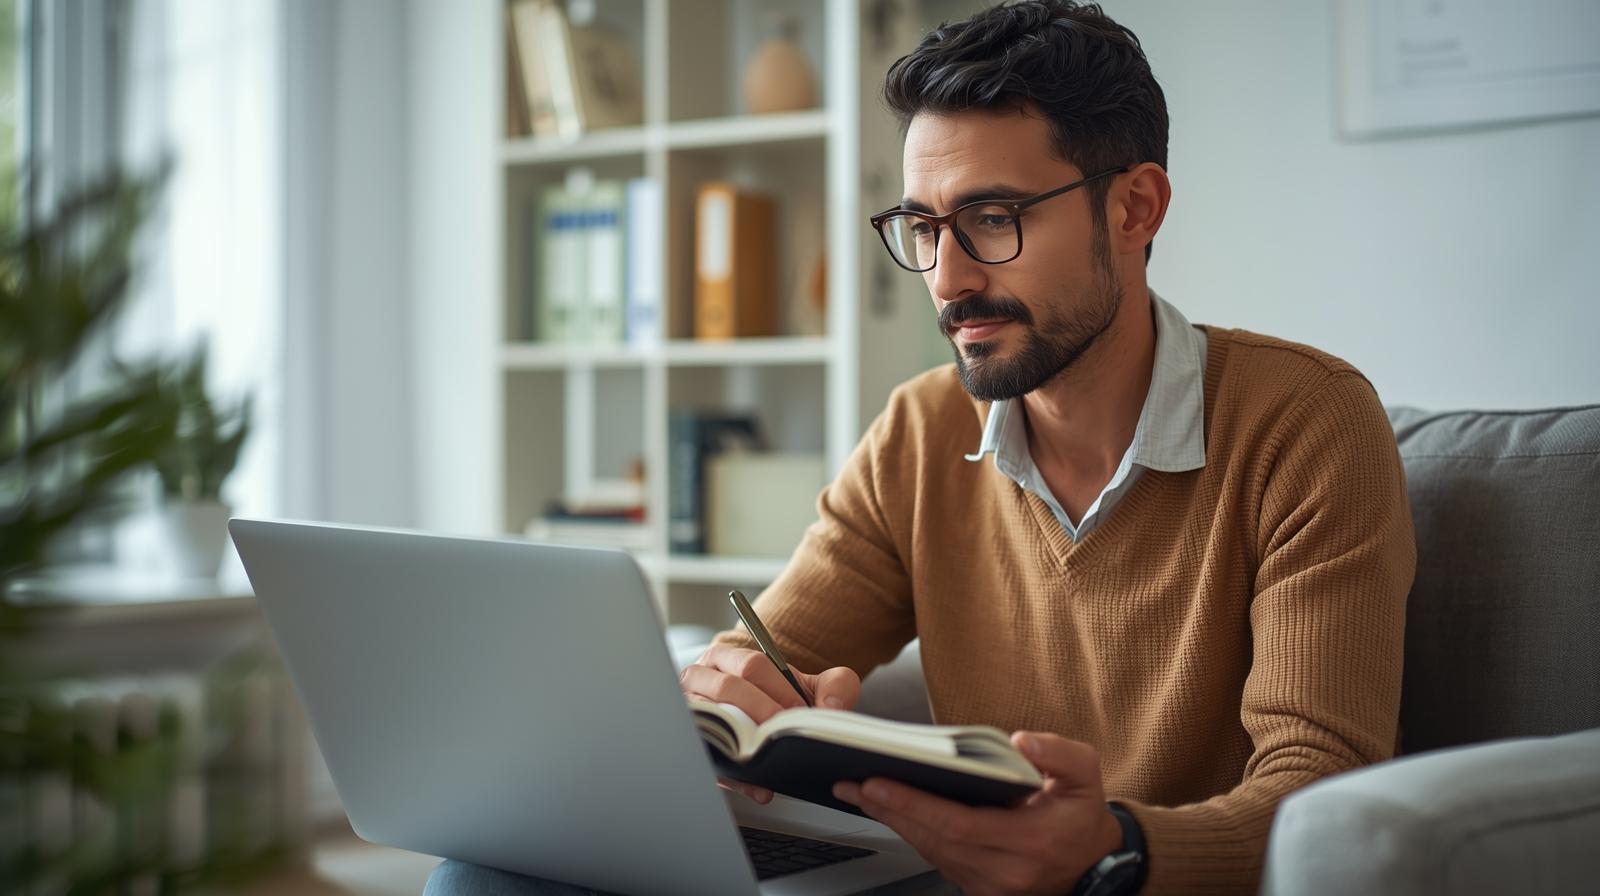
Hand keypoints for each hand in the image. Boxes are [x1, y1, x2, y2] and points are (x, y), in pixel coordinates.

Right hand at [680, 644, 860, 803]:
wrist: (750, 722)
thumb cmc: (772, 700)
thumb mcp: (804, 686)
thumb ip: (833, 686)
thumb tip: (832, 707)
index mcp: (725, 658)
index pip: (751, 666)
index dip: (779, 690)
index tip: (799, 710)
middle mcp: (700, 678)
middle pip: (729, 689)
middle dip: (762, 712)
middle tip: (784, 732)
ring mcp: (690, 711)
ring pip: (714, 721)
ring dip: (744, 741)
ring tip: (770, 755)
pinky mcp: (691, 745)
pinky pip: (709, 758)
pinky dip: (736, 776)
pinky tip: (758, 787)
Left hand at [832, 731, 1124, 895]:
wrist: (1094, 867)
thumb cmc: (1081, 815)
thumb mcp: (1085, 775)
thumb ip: (1059, 753)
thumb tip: (1022, 742)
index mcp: (1030, 840)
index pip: (959, 824)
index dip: (915, 804)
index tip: (879, 782)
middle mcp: (1005, 870)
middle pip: (934, 840)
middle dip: (890, 809)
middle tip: (853, 783)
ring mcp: (989, 885)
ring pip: (930, 852)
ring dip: (894, 822)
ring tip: (860, 792)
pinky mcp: (979, 889)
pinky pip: (937, 860)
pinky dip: (912, 834)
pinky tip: (890, 812)